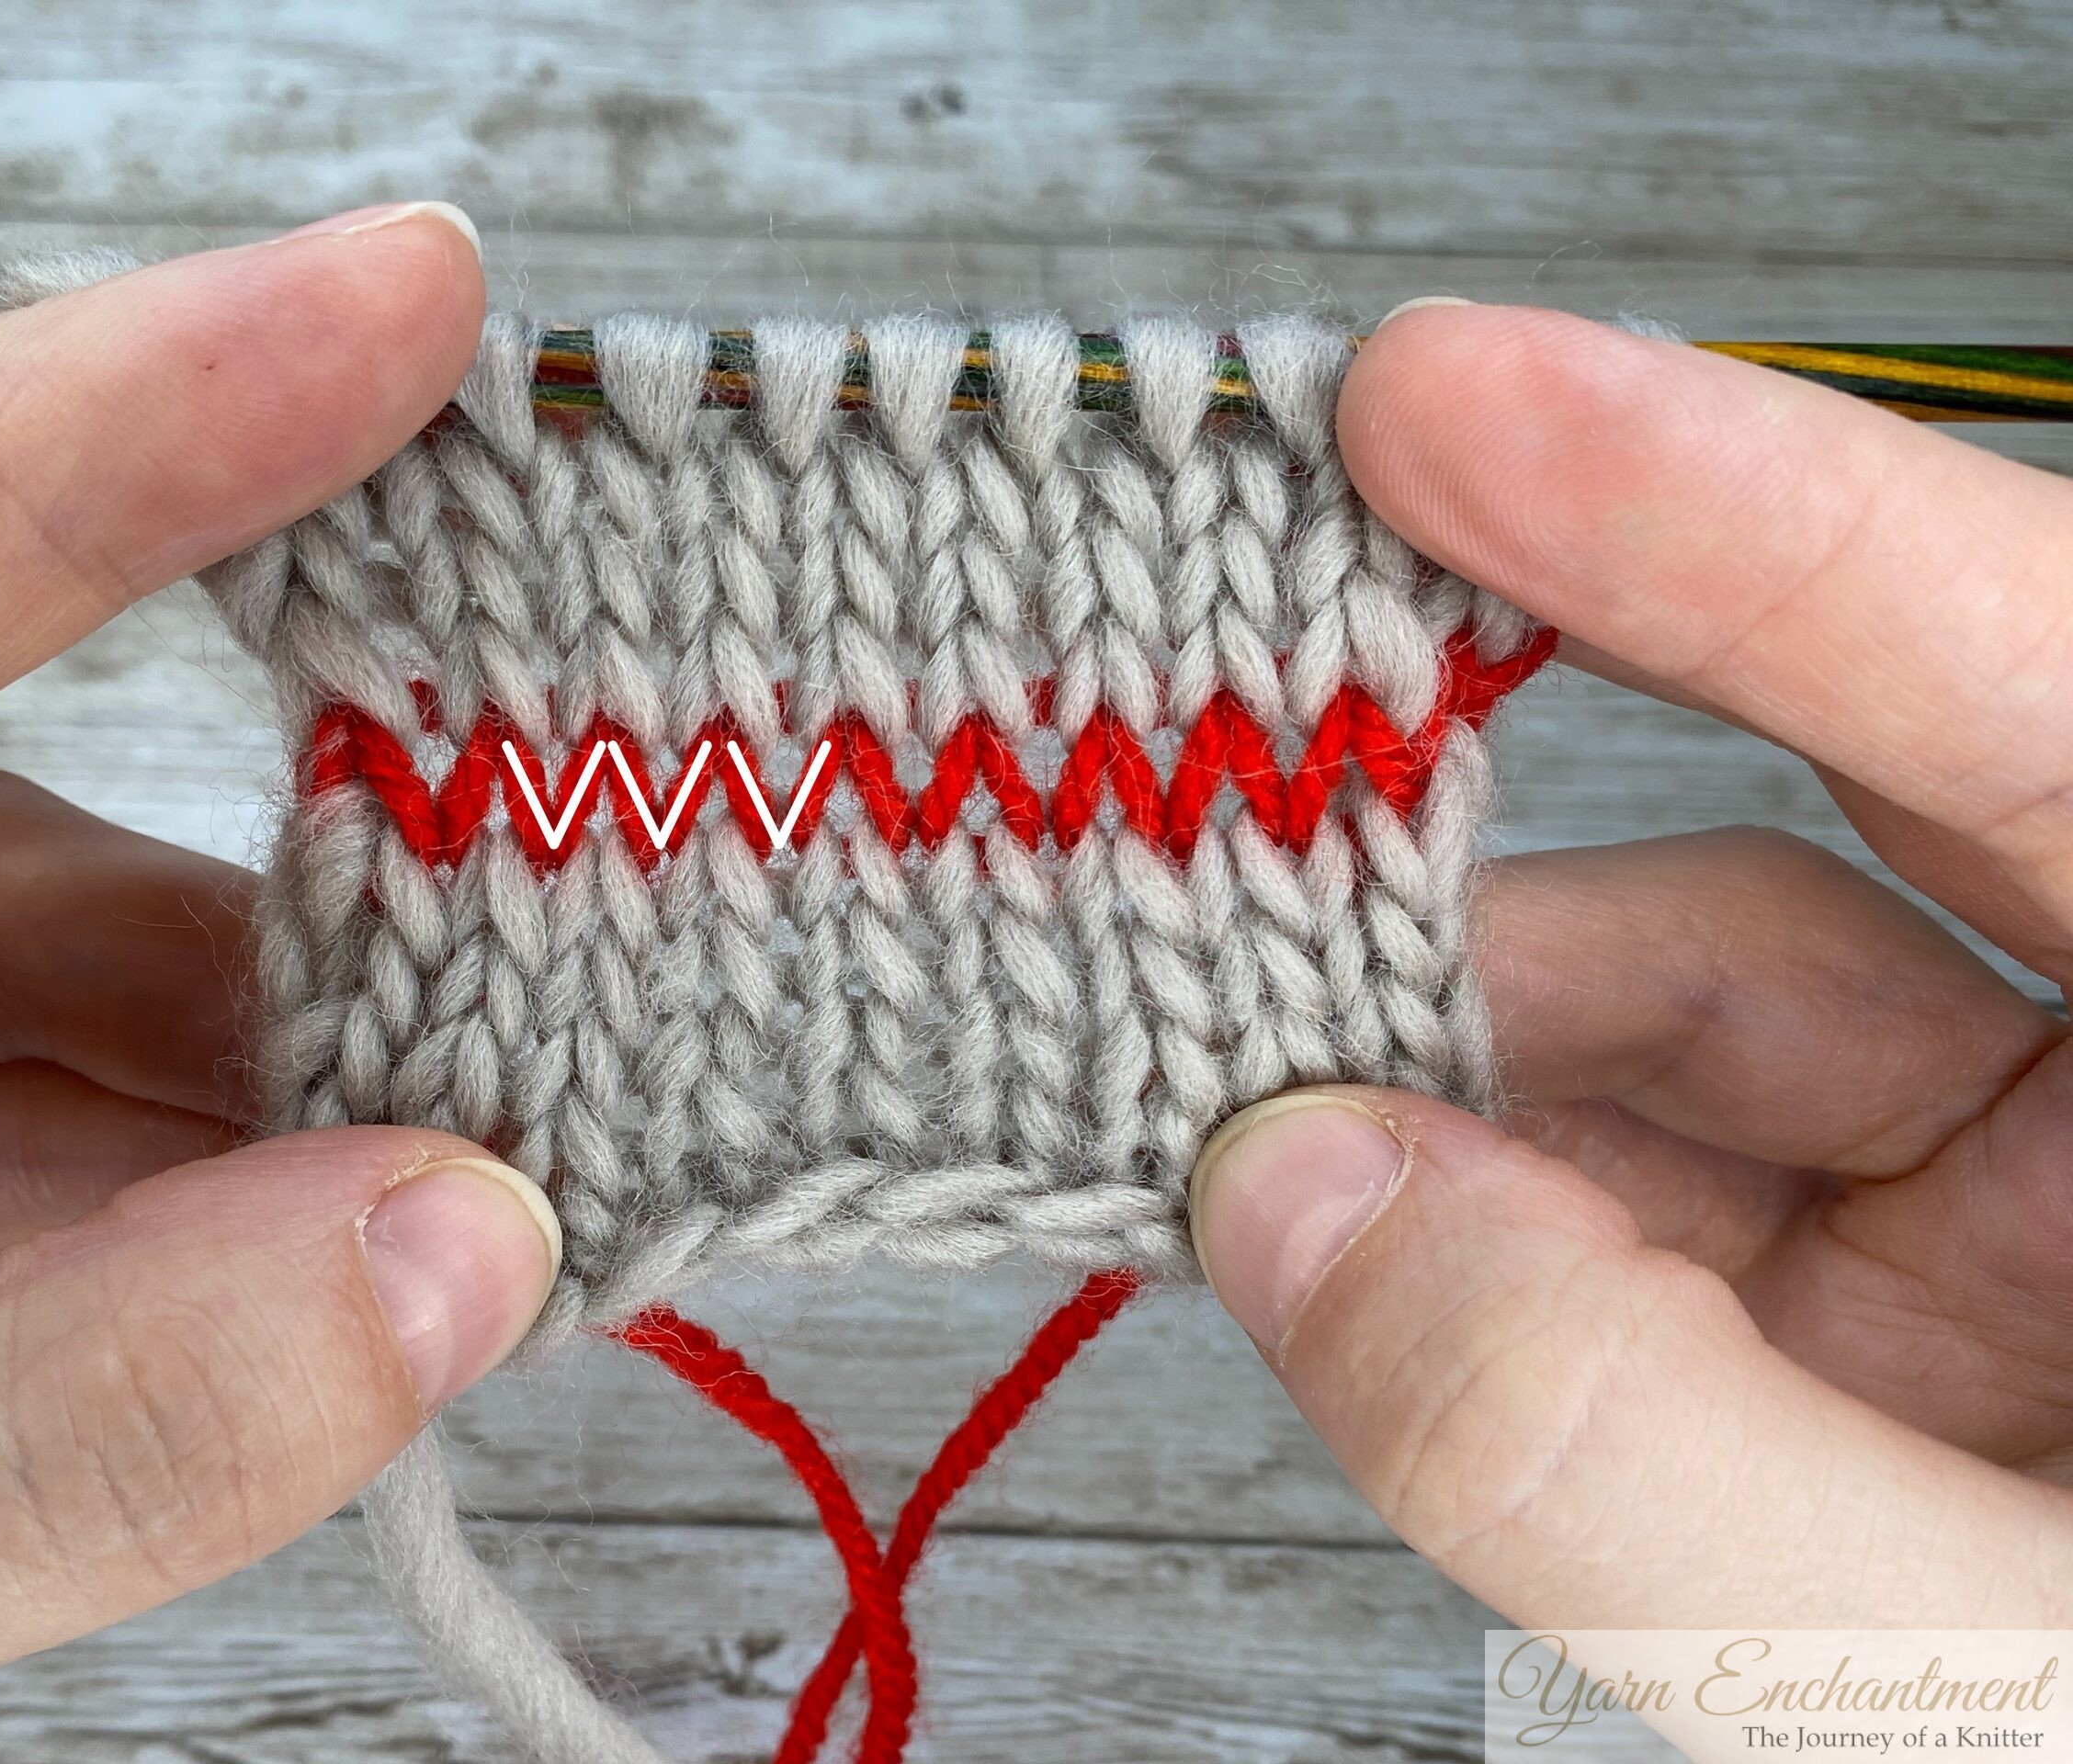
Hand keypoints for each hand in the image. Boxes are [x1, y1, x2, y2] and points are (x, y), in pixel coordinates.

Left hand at [0, 208, 560, 1761]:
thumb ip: (63, 1428)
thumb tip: (467, 1250)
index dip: (127, 418)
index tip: (413, 290)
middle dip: (257, 969)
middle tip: (528, 1024)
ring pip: (17, 1007)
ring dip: (242, 1114)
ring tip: (448, 1215)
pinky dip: (171, 1200)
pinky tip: (309, 1275)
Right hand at [1192, 303, 2072, 1627]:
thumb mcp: (1983, 1679)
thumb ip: (1631, 1455)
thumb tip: (1285, 1205)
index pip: (2040, 685)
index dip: (1729, 513)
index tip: (1436, 399)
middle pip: (1849, 837)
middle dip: (1522, 823)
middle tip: (1235, 761)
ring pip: (1722, 1051)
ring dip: (1469, 1077)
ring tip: (1250, 1110)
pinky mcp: (1938, 1334)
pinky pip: (1681, 1208)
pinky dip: (1504, 1222)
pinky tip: (1362, 1236)